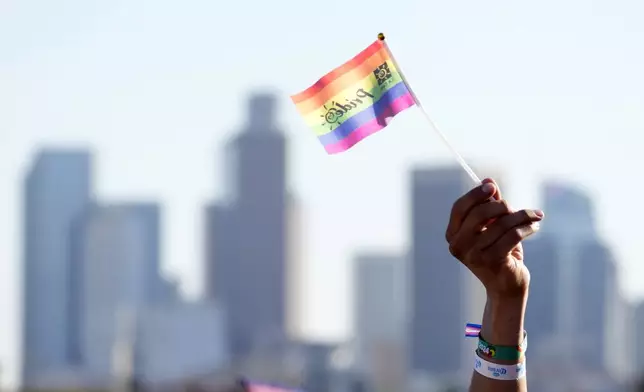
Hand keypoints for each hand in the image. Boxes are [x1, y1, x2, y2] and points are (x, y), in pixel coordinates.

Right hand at [445, 179, 543, 298]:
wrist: (506, 286)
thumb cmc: (499, 252)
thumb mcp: (493, 226)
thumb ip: (489, 204)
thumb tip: (488, 180)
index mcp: (453, 235)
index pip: (460, 208)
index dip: (475, 194)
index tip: (492, 187)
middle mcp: (458, 246)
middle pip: (479, 213)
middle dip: (501, 206)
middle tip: (515, 207)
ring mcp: (474, 255)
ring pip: (501, 224)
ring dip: (521, 216)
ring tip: (535, 215)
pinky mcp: (492, 262)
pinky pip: (513, 235)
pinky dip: (527, 227)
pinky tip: (535, 226)